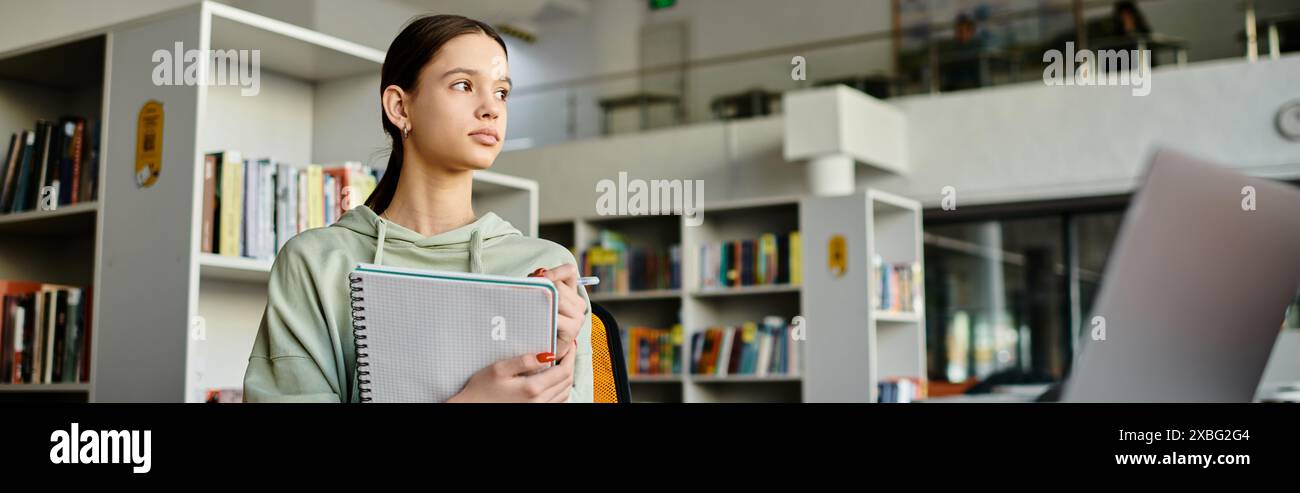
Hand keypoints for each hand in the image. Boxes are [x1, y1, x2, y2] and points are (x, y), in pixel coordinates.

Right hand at [447, 339, 577, 402]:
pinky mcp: (535, 412)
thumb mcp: (499, 369)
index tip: (569, 345)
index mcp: (532, 388)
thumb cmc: (481, 389)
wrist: (471, 408)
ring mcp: (538, 409)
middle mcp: (539, 401)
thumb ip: (524, 361)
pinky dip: (562, 390)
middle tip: (567, 351)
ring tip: (562, 363)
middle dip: (570, 363)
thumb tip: (547, 354)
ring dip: (567, 377)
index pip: (564, 370)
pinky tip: (555, 381)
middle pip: (567, 381)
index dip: (570, 356)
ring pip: (565, 392)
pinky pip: (557, 402)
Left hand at [529, 264, 584, 360]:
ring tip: (528, 310)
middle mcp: (578, 304)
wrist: (538, 353)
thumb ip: (540, 285)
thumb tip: (537, 275)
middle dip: (540, 289)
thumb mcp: (538, 300)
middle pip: (558, 286)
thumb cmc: (535, 325)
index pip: (569, 271)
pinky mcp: (572, 330)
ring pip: (557, 299)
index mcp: (571, 294)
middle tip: (525, 296)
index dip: (553, 271)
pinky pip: (555, 316)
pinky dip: (542, 317)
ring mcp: (578, 318)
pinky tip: (533, 322)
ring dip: (539, 303)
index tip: (536, 277)